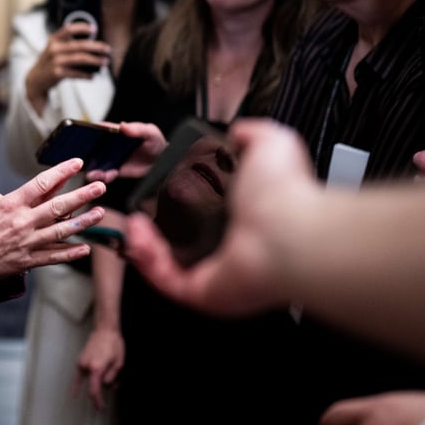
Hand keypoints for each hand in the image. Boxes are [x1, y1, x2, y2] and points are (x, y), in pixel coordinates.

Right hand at [0, 159, 105, 286]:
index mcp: (9, 205)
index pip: (41, 184)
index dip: (61, 172)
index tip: (76, 163)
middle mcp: (22, 222)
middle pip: (59, 206)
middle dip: (82, 195)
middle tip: (101, 187)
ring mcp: (27, 243)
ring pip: (61, 231)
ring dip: (83, 222)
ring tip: (100, 213)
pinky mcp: (26, 261)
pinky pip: (53, 257)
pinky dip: (70, 254)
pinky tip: (85, 249)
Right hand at [24, 24, 110, 113]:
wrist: (36, 79)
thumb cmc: (49, 62)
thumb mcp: (54, 48)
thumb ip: (68, 43)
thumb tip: (92, 42)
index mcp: (54, 39)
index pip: (68, 29)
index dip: (82, 27)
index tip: (94, 29)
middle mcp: (54, 49)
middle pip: (79, 45)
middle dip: (96, 47)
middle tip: (107, 49)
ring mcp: (55, 61)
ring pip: (80, 59)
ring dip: (95, 60)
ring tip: (105, 61)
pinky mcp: (57, 73)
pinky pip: (76, 73)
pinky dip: (87, 74)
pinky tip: (93, 75)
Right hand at [74, 325, 124, 410]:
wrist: (104, 330)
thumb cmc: (113, 344)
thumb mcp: (118, 363)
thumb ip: (111, 377)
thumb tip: (106, 385)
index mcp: (96, 368)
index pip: (94, 391)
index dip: (97, 401)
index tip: (101, 408)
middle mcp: (86, 367)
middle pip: (95, 385)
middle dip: (104, 388)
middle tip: (114, 382)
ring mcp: (82, 363)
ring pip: (91, 380)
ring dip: (99, 380)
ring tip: (109, 369)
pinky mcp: (80, 361)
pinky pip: (78, 376)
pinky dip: (77, 385)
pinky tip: (74, 393)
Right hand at [85, 121, 166, 182]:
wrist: (163, 163)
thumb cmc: (156, 143)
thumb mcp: (150, 133)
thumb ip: (138, 129)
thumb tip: (123, 125)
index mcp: (116, 133)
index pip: (99, 130)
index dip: (89, 132)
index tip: (82, 137)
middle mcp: (110, 145)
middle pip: (93, 147)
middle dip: (85, 153)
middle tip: (83, 158)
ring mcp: (111, 159)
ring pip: (96, 163)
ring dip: (93, 168)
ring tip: (94, 172)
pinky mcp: (115, 171)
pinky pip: (105, 174)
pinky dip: (103, 176)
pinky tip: (107, 176)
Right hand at [122, 119, 317, 316]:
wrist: (292, 233)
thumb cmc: (286, 194)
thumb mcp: (270, 144)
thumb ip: (251, 134)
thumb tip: (238, 132)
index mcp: (243, 217)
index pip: (201, 214)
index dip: (174, 203)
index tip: (155, 189)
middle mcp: (230, 248)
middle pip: (178, 242)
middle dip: (151, 227)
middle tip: (136, 213)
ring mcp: (216, 273)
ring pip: (166, 264)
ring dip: (143, 243)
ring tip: (133, 223)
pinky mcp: (203, 292)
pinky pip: (165, 279)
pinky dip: (146, 259)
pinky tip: (139, 235)